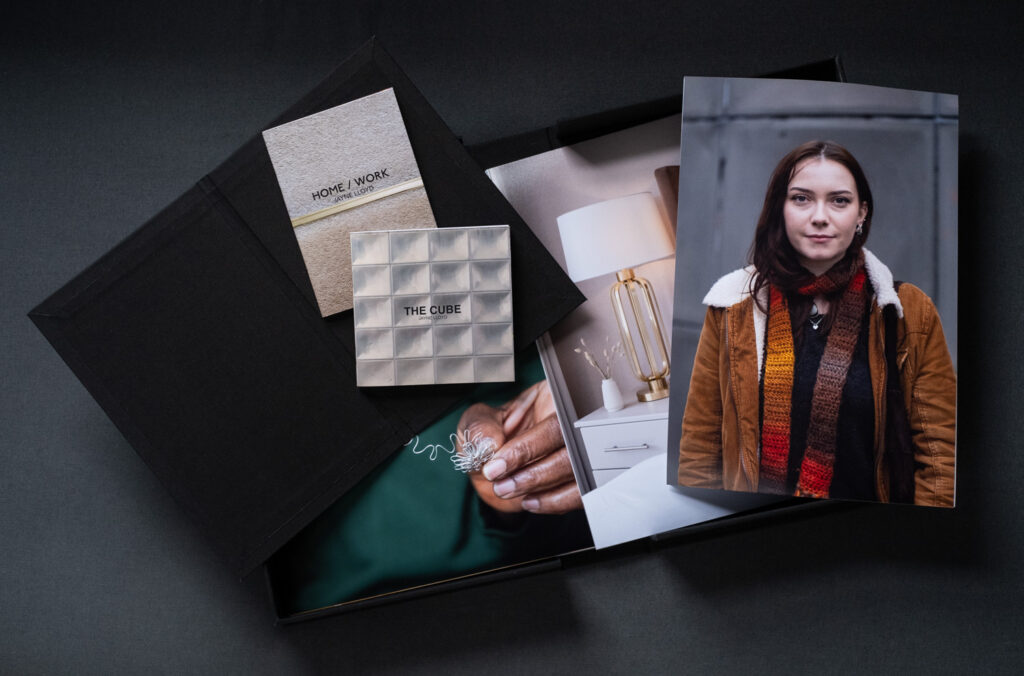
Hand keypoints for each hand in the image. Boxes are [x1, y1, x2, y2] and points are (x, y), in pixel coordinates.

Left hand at [457, 381, 582, 514]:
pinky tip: (529, 501)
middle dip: (534, 473)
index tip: (495, 465)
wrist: (496, 464)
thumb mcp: (479, 422)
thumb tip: (491, 445)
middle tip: (500, 485)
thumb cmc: (492, 434)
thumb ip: (481, 427)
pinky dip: (554, 502)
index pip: (554, 423)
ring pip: (578, 473)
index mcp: (555, 399)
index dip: (527, 447)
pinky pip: (580, 494)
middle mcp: (575, 424)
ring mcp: (584, 451)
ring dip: (542, 489)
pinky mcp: (582, 477)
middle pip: (572, 450)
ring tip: (506, 491)